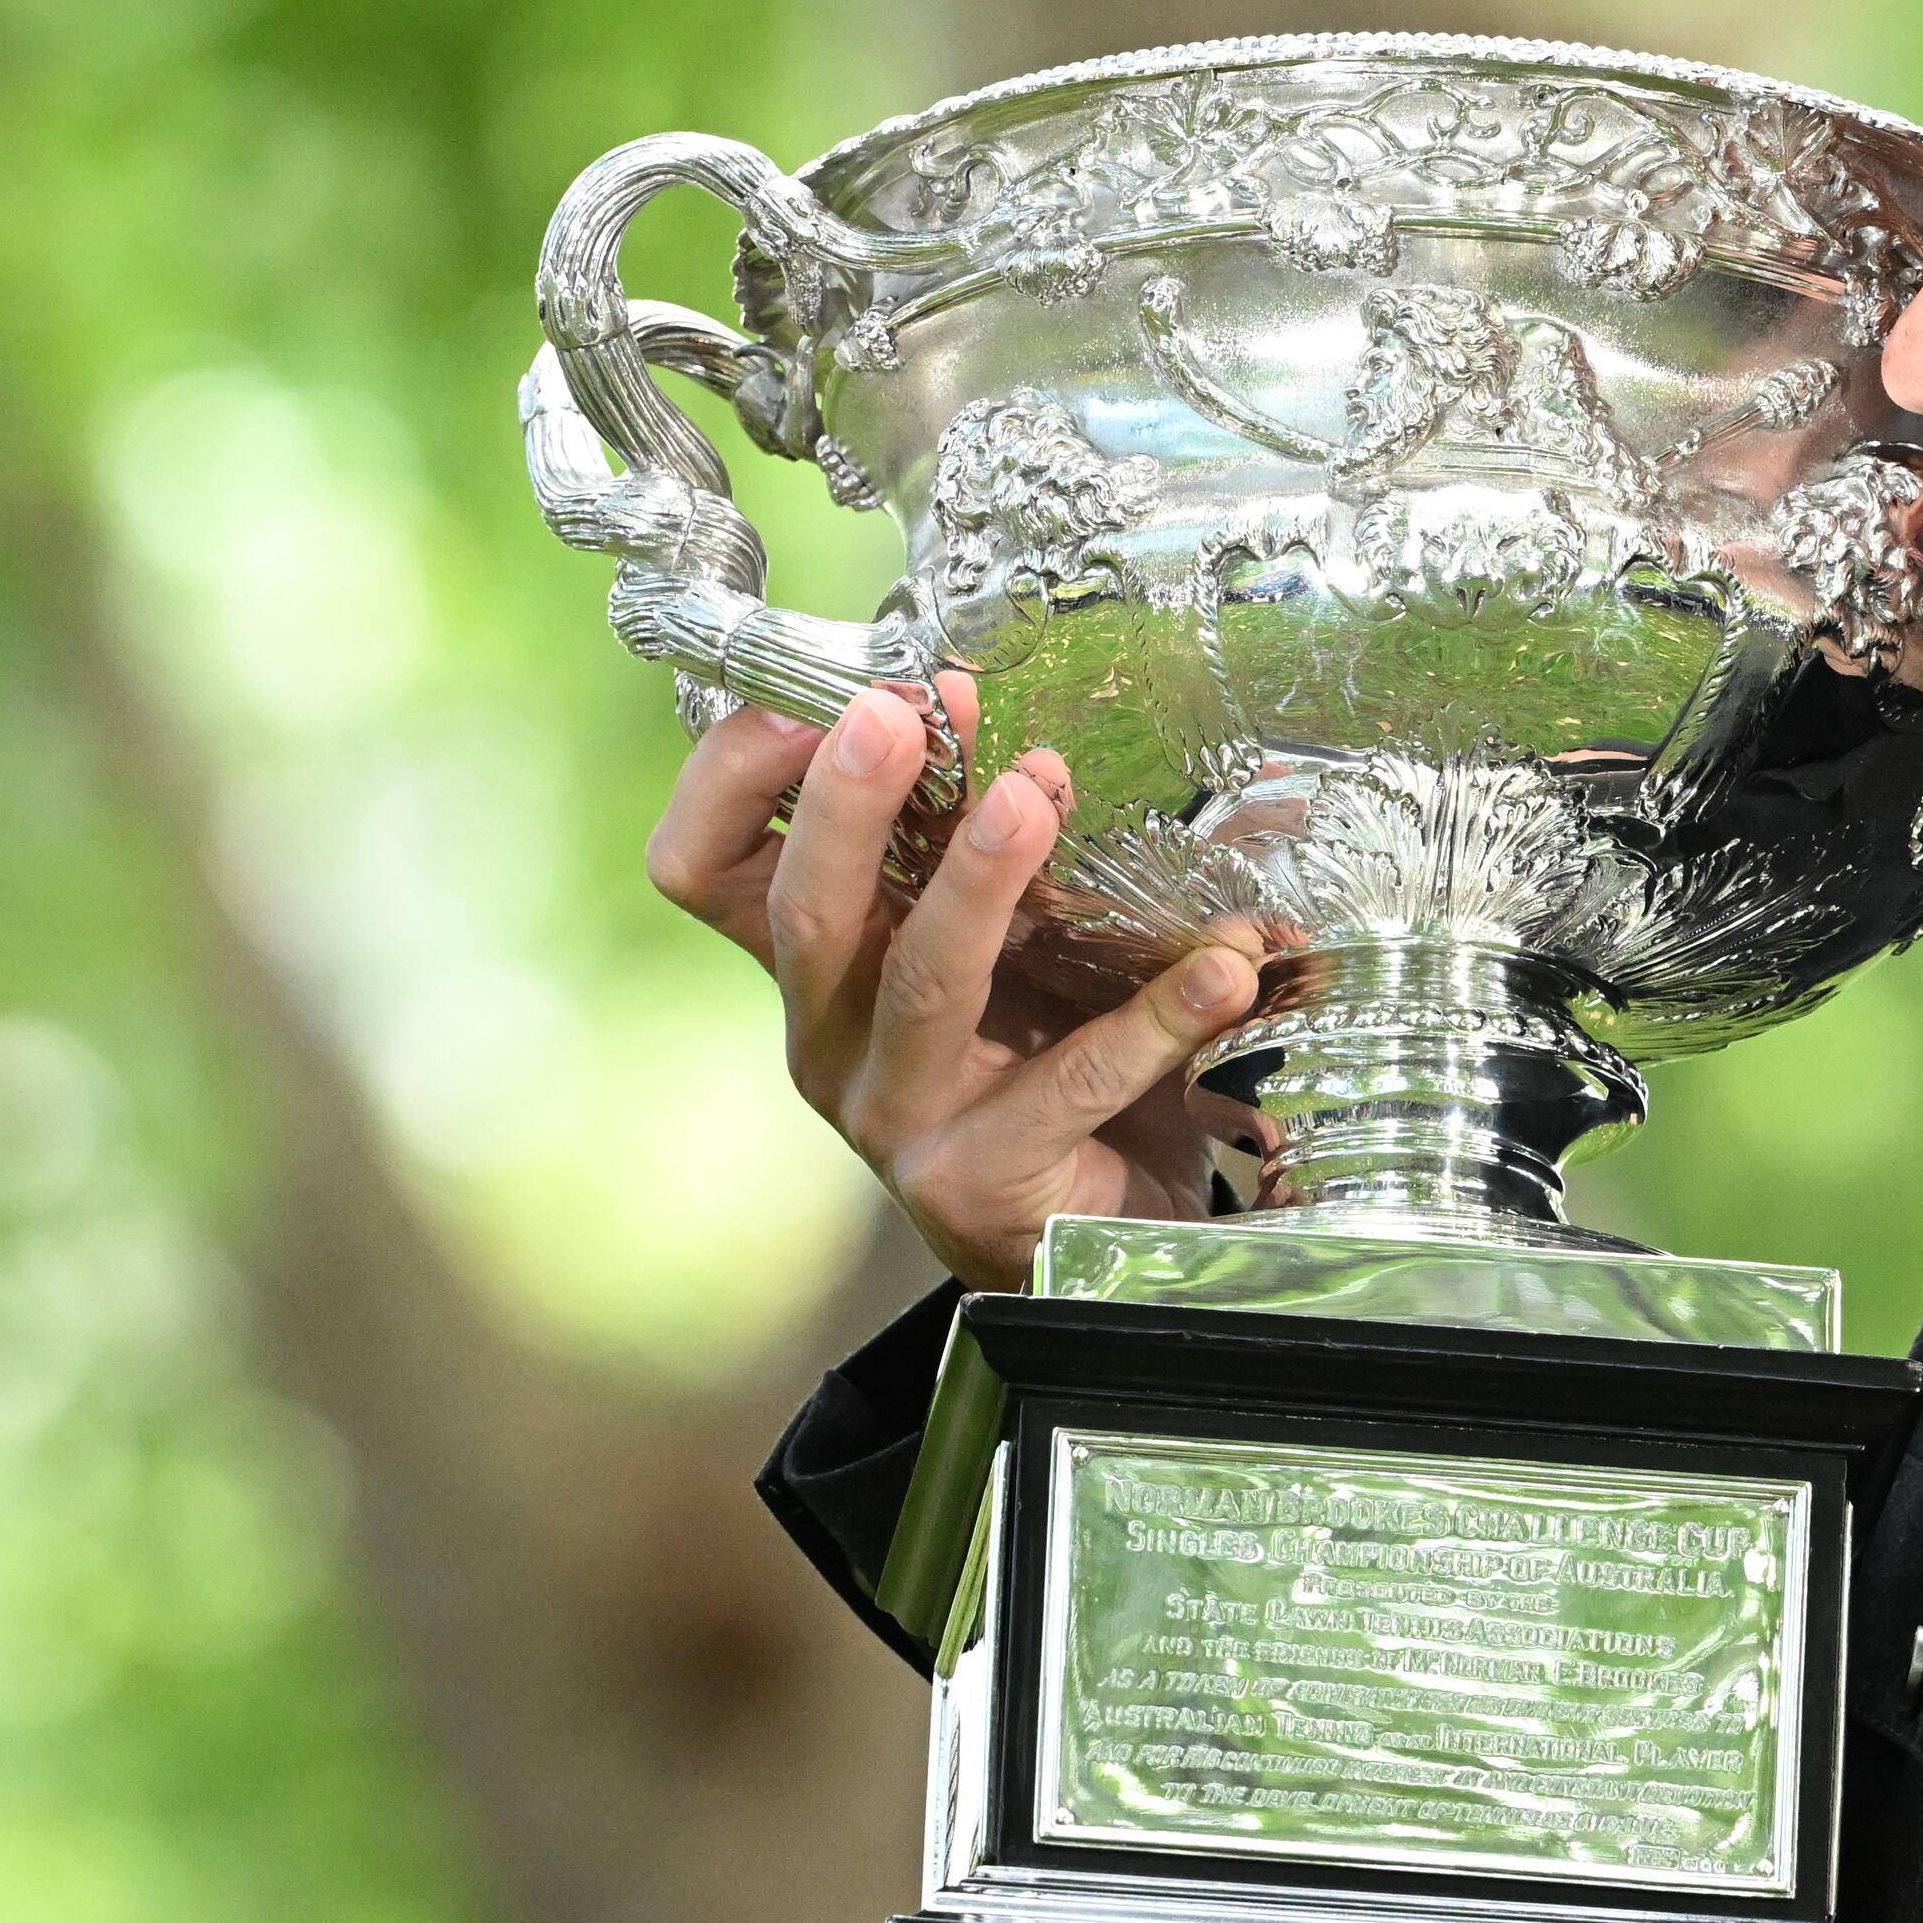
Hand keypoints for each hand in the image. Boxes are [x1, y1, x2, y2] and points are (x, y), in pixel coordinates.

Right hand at [646, 682, 1268, 1288]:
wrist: (1099, 1231)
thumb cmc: (1042, 1058)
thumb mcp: (1007, 940)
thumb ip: (990, 855)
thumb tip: (1021, 755)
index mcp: (816, 968)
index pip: (703, 867)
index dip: (734, 774)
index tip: (826, 692)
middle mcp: (831, 1042)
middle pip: (803, 915)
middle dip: (846, 804)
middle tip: (901, 717)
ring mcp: (898, 1120)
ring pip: (921, 987)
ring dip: (977, 883)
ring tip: (1032, 798)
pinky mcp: (983, 1183)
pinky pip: (1070, 1086)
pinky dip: (1152, 1020)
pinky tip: (1219, 968)